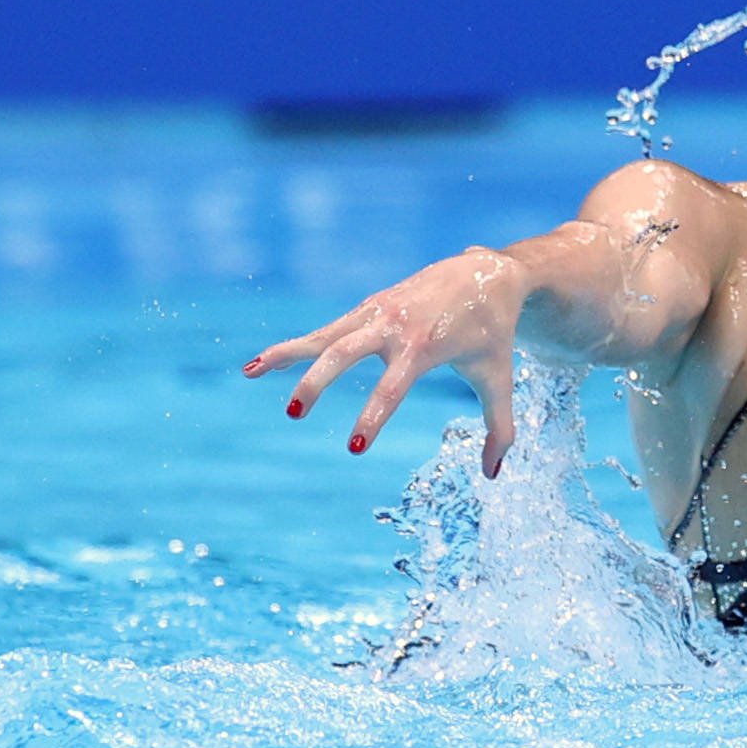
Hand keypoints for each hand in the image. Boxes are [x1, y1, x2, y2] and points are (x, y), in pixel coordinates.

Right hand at [244, 247, 528, 476]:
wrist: (487, 272)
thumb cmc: (494, 332)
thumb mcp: (499, 378)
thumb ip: (499, 427)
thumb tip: (492, 475)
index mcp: (426, 346)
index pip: (392, 387)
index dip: (373, 417)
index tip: (354, 448)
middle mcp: (395, 326)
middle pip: (345, 354)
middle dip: (318, 382)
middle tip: (294, 414)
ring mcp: (377, 313)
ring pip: (325, 335)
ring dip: (287, 354)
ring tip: (247, 373)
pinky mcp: (367, 307)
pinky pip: (325, 330)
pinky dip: (294, 345)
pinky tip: (260, 364)